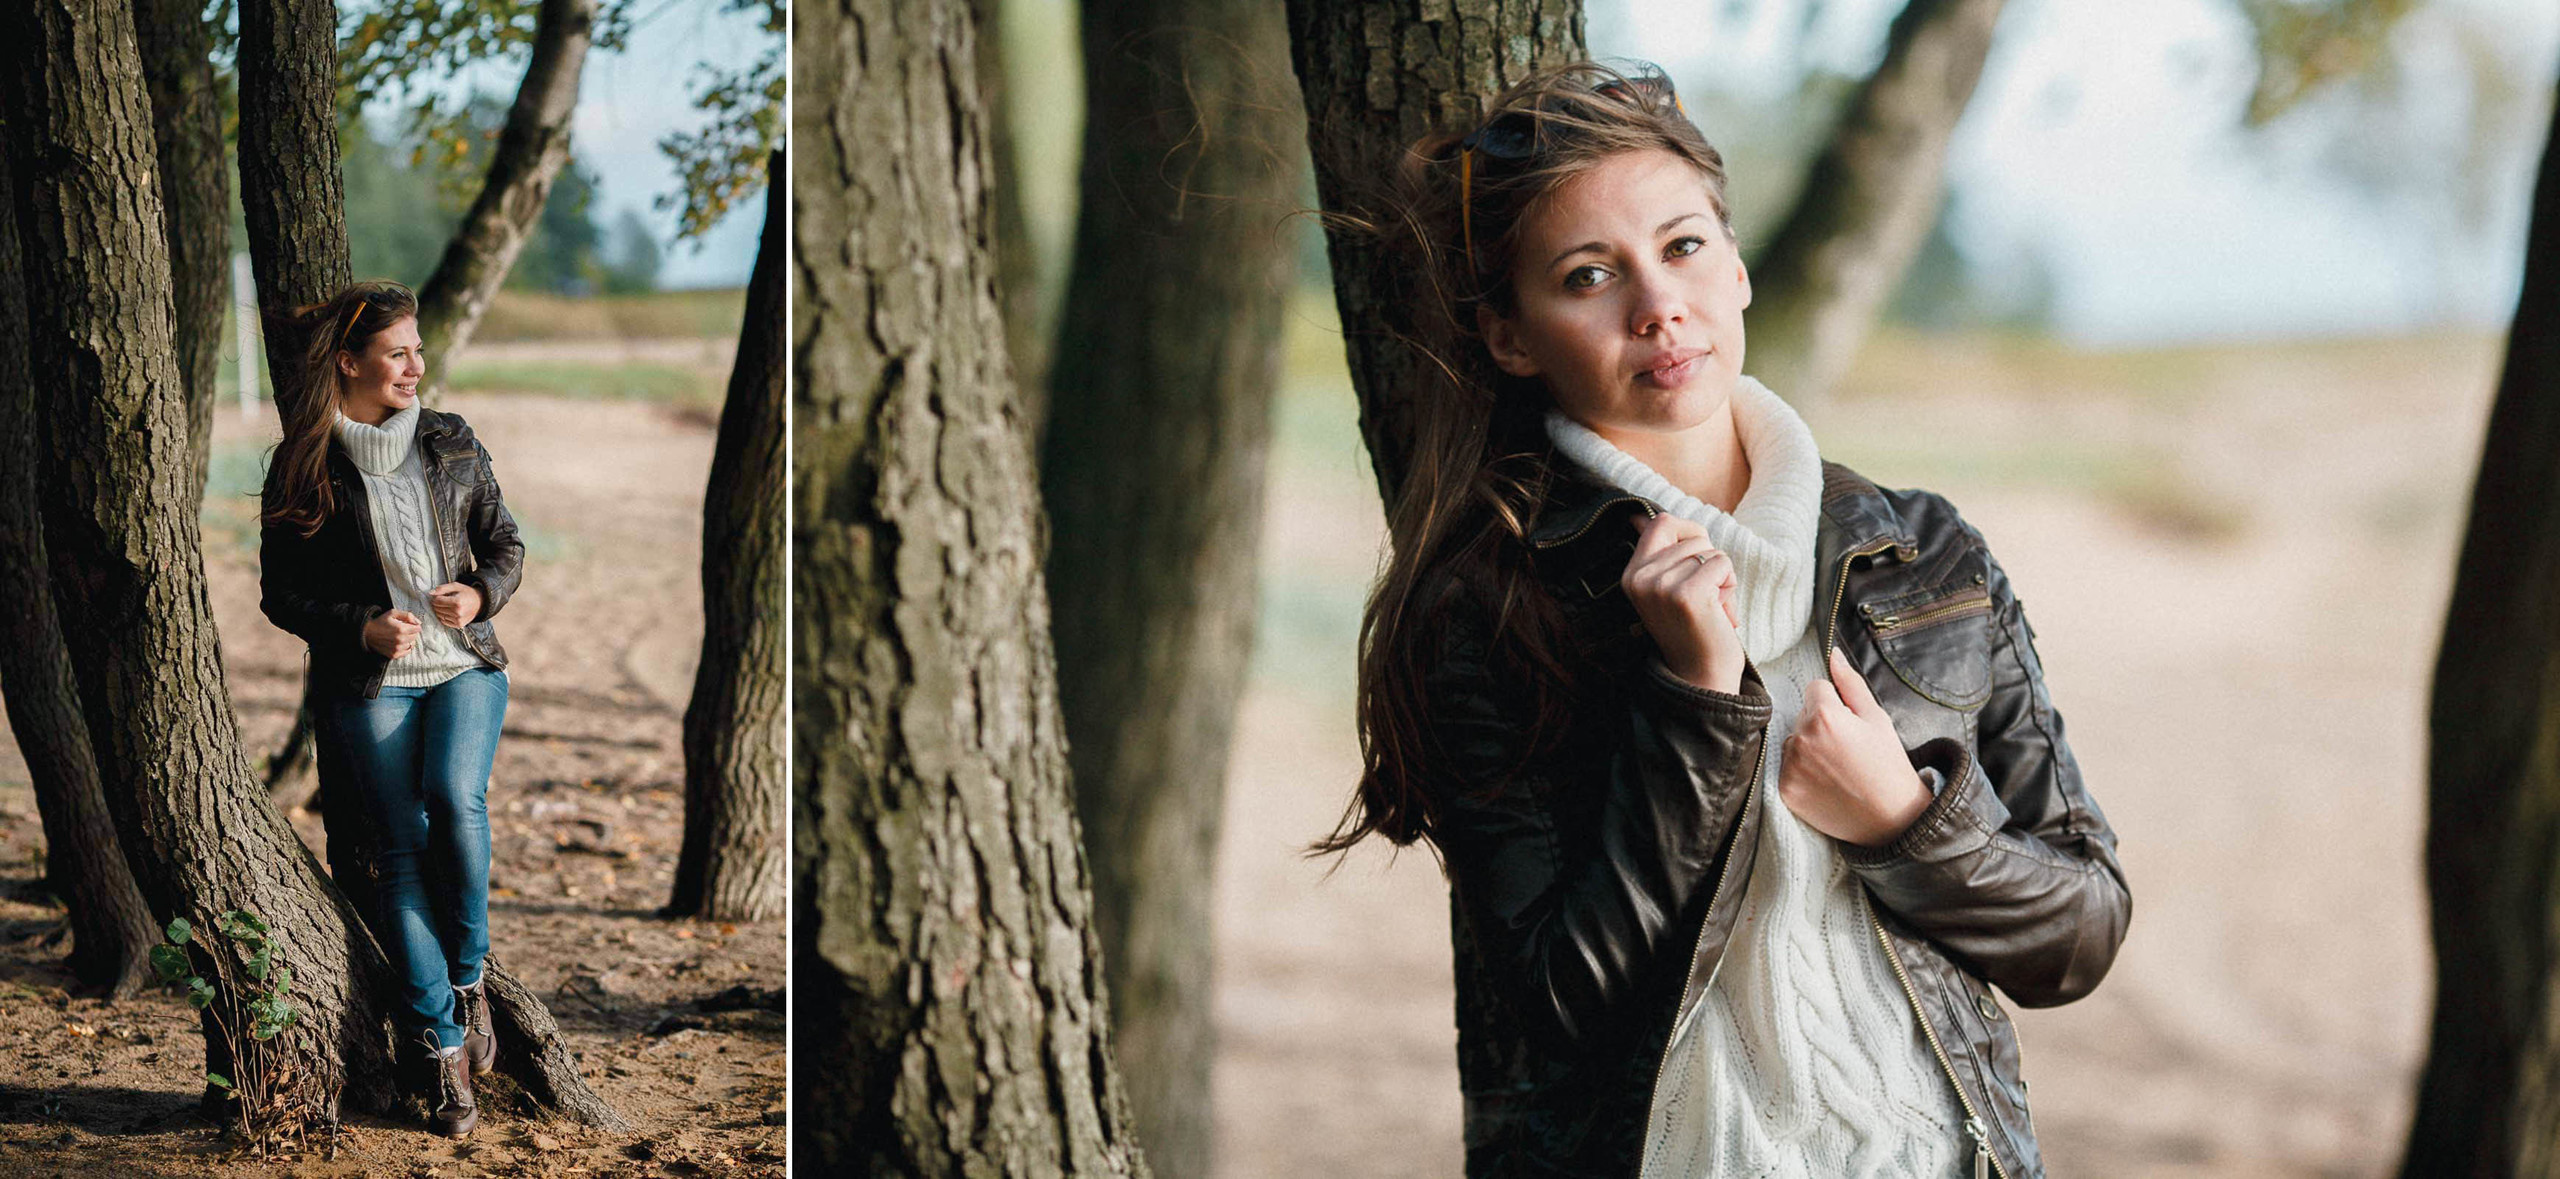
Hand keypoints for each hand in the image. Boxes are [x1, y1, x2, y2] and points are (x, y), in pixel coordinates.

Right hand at [364, 609, 421, 658]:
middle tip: (403, 630)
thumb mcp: (393, 613)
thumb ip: (407, 615)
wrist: (367, 633)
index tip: (409, 624)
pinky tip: (399, 643)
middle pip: (415, 636)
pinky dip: (405, 648)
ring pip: (411, 644)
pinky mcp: (394, 654)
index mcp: (401, 629)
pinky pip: (407, 652)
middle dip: (411, 632)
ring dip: (408, 640)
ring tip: (400, 636)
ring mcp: (397, 648)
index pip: (418, 628)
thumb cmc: (380, 622)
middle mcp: (400, 640)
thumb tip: (418, 622)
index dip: (414, 625)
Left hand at [428, 582, 482, 627]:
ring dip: (440, 610)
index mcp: (457, 602)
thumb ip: (442, 588)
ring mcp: (458, 620)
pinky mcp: (458, 625)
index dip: (436, 597)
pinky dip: (443, 616)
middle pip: (437, 609)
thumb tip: (430, 593)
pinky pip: (444, 621)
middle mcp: (458, 612)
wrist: (479, 603)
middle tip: (443, 600)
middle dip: (437, 604)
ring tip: (447, 605)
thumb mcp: (456, 586)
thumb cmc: (466, 593)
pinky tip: (449, 612)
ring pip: (439, 615)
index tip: (440, 596)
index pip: (437, 601)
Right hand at [1621, 512, 1745, 693]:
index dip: (1687, 532)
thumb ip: (1660, 554)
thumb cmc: (1693, 629)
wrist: (1701, 677)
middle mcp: (1640, 578)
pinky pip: (1722, 563)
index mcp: (1631, 575)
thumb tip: (1640, 516)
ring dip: (1720, 576)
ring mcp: (1661, 586)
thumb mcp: (1665, 587)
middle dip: (1708, 557)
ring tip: (1709, 606)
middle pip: (1692, 534)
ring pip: (1709, 550)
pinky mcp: (1687, 594)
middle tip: (1704, 592)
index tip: (1695, 562)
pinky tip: (1718, 611)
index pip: (1659, 522)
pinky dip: (1729, 585)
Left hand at [1779, 647, 1933, 847]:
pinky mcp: (1785, 789)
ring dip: (1808, 748)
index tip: (1850, 724)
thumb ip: (1850, 683)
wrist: (1891, 819)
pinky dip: (1802, 772)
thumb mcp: (1877, 719)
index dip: (1835, 704)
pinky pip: (1786, 767)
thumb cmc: (1888, 765)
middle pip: (1802, 715)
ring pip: (1792, 741)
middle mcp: (1801, 739)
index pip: (1815, 688)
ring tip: (1837, 767)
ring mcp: (1790, 766)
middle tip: (1847, 749)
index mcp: (1825, 716)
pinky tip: (1826, 783)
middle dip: (1820, 724)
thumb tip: (1832, 654)